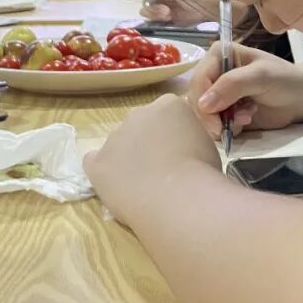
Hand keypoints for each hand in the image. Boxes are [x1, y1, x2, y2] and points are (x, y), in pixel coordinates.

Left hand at [83, 93, 220, 224]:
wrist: (178, 197)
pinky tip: (119, 186)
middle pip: (141, 125)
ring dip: (128, 158)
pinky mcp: (97, 162)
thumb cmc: (202, 170)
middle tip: (163, 167)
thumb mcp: (207, 141)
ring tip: (144, 184)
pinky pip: (95, 162)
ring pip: (119, 144)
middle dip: (148, 142)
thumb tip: (184, 143)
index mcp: (169, 104)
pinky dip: (105, 172)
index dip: (173, 134)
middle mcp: (138, 113)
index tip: (181, 151)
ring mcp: (114, 137)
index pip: (168, 112)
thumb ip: (190, 134)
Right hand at [136, 0, 217, 25]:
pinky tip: (169, 21)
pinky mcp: (166, 24)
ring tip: (168, 14)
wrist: (208, 9)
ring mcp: (161, 12)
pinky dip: (158, 23)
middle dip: (152, 7)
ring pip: (147, 14)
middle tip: (165, 10)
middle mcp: (159, 0)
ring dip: (155, 15)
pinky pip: (155, 24)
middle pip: (143, 3)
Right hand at [187, 43, 302, 139]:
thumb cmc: (284, 79)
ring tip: (247, 118)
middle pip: (196, 99)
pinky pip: (214, 125)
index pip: (198, 79)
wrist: (302, 99)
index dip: (203, 102)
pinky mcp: (225, 112)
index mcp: (219, 54)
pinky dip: (229, 128)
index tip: (216, 123)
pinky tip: (247, 121)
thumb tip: (203, 104)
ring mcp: (218, 94)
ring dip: (224, 122)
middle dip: (213, 116)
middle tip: (236, 124)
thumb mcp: (261, 76)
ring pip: (203, 115)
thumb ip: (232, 85)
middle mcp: (214, 73)